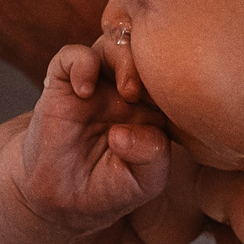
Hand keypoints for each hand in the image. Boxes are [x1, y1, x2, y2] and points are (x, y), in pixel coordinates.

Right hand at [6, 41, 169, 234]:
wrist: (61, 201)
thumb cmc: (110, 189)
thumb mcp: (144, 183)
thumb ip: (152, 157)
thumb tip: (126, 131)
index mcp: (157, 107)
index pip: (177, 76)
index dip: (183, 79)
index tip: (181, 101)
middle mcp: (129, 89)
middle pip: (151, 49)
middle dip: (158, 62)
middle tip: (155, 92)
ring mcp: (98, 84)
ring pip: (116, 42)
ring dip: (126, 59)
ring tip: (127, 91)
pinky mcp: (64, 85)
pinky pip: (73, 55)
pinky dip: (81, 64)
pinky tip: (85, 91)